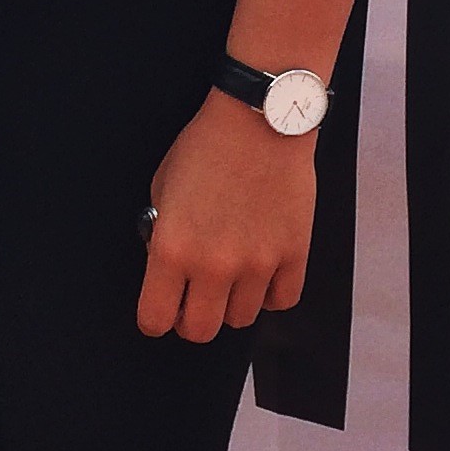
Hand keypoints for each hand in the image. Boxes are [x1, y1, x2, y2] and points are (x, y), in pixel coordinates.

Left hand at [137, 92, 317, 341]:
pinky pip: (281, 301)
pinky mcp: (294, 256)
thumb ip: (162, 234)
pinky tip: (262, 270)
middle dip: (191, 318)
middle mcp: (214, 266)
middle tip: (194, 296)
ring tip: (230, 273)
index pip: (155, 319)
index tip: (161, 308)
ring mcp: (258, 265)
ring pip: (241, 319)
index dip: (155, 317)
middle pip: (200, 331)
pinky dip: (270, 293)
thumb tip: (167, 267)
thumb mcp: (162, 186)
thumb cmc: (205, 146)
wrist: (259, 119)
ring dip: (231, 303)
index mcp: (172, 249)